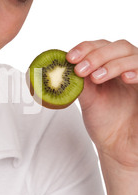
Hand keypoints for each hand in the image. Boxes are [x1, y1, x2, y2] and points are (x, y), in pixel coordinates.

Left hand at [67, 40, 137, 169]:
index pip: (101, 46)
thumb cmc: (106, 124)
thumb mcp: (88, 99)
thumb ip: (79, 81)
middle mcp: (129, 68)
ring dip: (113, 63)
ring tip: (96, 77)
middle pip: (119, 46)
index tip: (70, 58)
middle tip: (80, 69)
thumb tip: (63, 65)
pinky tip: (125, 78)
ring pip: (133, 55)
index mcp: (112, 66)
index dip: (86, 48)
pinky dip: (136, 71)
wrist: (119, 148)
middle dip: (97, 55)